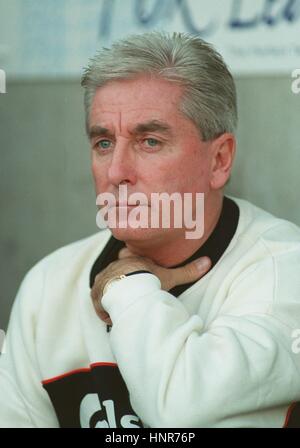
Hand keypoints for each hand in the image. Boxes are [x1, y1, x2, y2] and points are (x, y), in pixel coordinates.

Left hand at [90, 248, 210, 325]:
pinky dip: (104, 309)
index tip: (135, 273)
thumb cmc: (148, 281)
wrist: (128, 289)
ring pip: (106, 288)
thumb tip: (208, 261)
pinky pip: (98, 301)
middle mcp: (114, 266)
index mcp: (129, 259)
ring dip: (112, 298)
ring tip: (123, 310)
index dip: (129, 264)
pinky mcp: (95, 291)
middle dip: (120, 284)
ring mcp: (102, 278)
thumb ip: (187, 271)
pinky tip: (114, 316)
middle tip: (129, 296)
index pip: (126, 257)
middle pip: (115, 274)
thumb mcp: (169, 276)